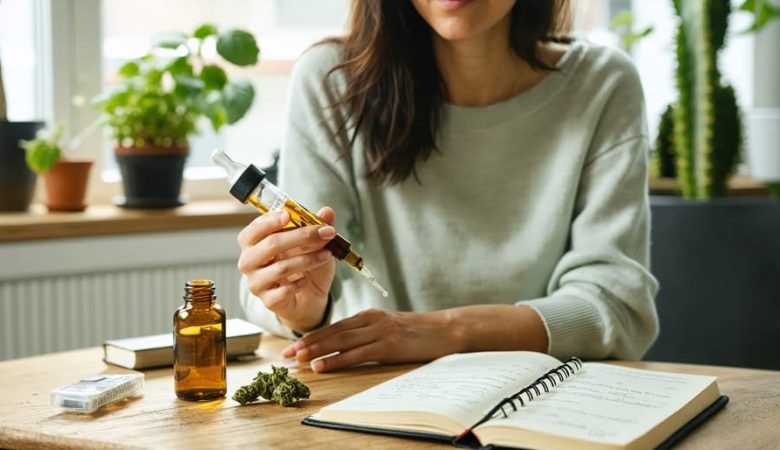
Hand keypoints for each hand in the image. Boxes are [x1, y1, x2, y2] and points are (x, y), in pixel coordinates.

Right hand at [237, 207, 336, 331]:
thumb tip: (327, 211)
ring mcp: (256, 282)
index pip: (254, 229)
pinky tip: (307, 281)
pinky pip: (284, 291)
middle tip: (326, 233)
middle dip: (301, 236)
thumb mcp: (313, 243)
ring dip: (308, 259)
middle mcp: (249, 261)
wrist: (308, 298)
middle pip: (271, 245)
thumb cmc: (304, 265)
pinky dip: (299, 284)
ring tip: (326, 255)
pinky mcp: (268, 300)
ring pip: (281, 268)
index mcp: (253, 243)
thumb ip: (318, 226)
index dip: (269, 221)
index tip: (288, 215)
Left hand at [281, 308, 462, 372]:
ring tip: (296, 360)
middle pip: (332, 332)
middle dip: (306, 343)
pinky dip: (335, 360)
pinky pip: (356, 354)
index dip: (312, 336)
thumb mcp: (390, 327)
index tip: (293, 345)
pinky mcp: (388, 345)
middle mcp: (370, 320)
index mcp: (369, 315)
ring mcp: (379, 331)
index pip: (334, 326)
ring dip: (315, 351)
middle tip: (285, 354)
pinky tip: (321, 366)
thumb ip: (369, 333)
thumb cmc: (419, 332)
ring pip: (339, 341)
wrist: (446, 329)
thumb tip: (347, 346)